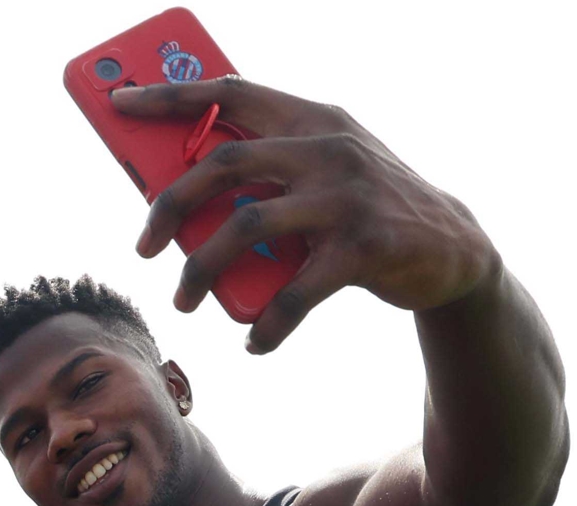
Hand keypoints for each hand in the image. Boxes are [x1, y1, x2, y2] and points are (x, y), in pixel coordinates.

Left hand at [112, 77, 502, 352]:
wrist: (456, 250)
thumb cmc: (365, 210)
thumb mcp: (322, 172)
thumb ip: (267, 170)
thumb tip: (176, 196)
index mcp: (311, 119)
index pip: (231, 92)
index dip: (170, 96)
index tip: (120, 103)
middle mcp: (327, 147)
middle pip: (223, 163)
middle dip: (168, 205)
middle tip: (140, 246)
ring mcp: (346, 196)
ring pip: (246, 227)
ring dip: (201, 270)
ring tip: (184, 301)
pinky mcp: (365, 246)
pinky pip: (295, 292)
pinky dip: (267, 323)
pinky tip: (254, 342)